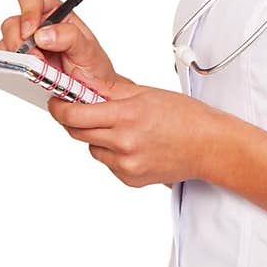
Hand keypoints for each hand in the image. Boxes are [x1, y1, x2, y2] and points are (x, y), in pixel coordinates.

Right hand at [0, 0, 124, 91]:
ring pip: (7, 41)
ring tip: (37, 70)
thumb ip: (70, 36)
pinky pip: (5, 59)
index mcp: (56, 14)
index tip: (31, 32)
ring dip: (17, 56)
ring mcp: (28, 44)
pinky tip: (28, 74)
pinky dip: (12, 66)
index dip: (28, 10)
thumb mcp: (89, 50)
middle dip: (19, 40)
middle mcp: (39, 26)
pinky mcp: (21, 61)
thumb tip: (43, 34)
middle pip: (13, 21)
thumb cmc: (94, 66)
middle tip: (35, 58)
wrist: (93, 92)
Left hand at [45, 73, 215, 188]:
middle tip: (82, 111)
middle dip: (75, 121)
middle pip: (78, 133)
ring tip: (122, 130)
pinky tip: (134, 145)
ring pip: (92, 149)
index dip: (60, 108)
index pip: (75, 115)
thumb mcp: (146, 94)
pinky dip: (113, 154)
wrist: (209, 146)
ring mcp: (126, 164)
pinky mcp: (130, 179)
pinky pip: (108, 164)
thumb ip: (111, 92)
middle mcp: (123, 143)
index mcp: (126, 116)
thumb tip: (83, 87)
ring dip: (97, 138)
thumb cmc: (185, 117)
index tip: (57, 102)